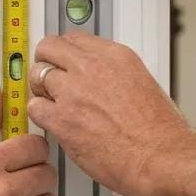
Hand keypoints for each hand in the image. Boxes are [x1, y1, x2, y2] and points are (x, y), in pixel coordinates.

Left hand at [27, 32, 188, 195]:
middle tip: (47, 77)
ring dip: (41, 90)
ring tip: (50, 103)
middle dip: (45, 61)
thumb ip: (116, 75)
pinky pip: (34, 107)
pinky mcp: (62, 118)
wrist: (161, 157)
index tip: (64, 61)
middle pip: (49, 47)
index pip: (75, 38)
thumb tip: (103, 80)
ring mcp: (74, 91)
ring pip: (37, 74)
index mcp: (115, 56)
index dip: (65, 52)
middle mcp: (91, 68)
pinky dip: (39, 115)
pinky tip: (51, 123)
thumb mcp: (144, 83)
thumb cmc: (161, 132)